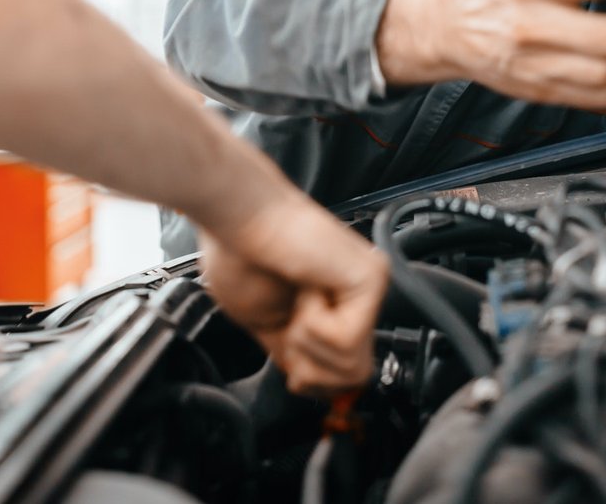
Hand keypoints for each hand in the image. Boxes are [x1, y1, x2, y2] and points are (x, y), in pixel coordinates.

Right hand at [198, 187, 387, 396]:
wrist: (235, 218)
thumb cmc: (241, 255)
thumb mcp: (268, 323)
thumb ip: (296, 353)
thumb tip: (313, 387)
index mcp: (338, 303)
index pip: (349, 372)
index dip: (316, 382)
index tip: (292, 366)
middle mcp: (361, 292)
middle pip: (355, 378)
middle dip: (311, 368)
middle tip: (290, 326)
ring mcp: (370, 284)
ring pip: (353, 367)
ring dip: (307, 343)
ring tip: (296, 302)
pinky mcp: (370, 279)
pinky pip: (345, 341)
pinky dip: (311, 324)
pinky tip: (304, 289)